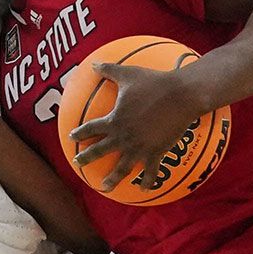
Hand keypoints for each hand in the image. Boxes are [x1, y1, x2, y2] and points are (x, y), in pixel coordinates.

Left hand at [71, 57, 215, 194]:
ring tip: (104, 186)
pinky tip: (144, 190)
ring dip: (112, 178)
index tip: (72, 137)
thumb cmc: (153, 83)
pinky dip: (146, 181)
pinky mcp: (156, 152)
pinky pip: (150, 171)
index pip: (91, 128)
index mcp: (114, 120)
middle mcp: (123, 137)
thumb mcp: (128, 74)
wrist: (180, 96)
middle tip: (78, 162)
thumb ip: (108, 70)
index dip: (80, 132)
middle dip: (86, 157)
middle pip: (100, 150)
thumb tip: (94, 64)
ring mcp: (139, 147)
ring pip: (121, 167)